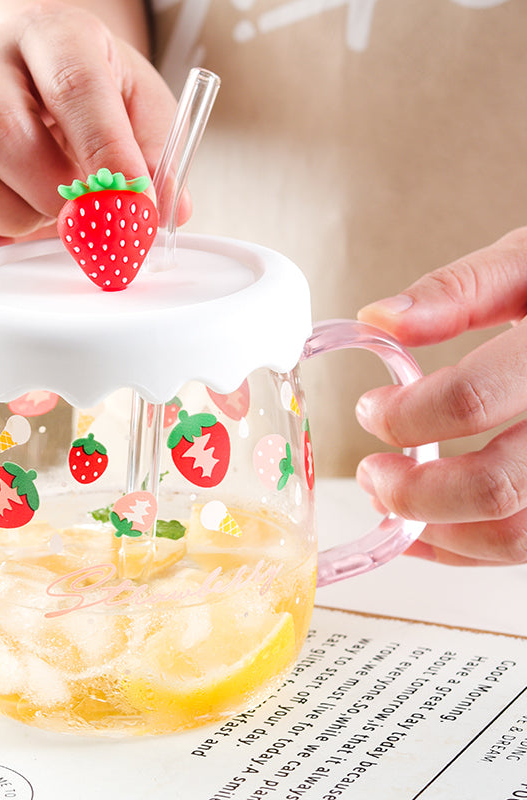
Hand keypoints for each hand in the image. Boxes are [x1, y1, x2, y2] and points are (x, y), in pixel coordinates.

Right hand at [0, 4, 176, 263]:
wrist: (36, 87)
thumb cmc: (93, 104)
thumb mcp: (141, 111)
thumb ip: (158, 157)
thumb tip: (162, 212)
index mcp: (52, 36)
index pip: (73, 85)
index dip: (105, 154)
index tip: (132, 206)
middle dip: (49, 194)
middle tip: (82, 219)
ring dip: (8, 219)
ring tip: (41, 218)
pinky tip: (1, 234)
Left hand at [354, 226, 526, 565]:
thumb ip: (459, 289)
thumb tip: (379, 319)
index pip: (471, 400)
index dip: (403, 416)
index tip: (370, 410)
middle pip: (496, 487)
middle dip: (413, 492)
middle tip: (372, 474)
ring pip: (519, 536)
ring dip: (438, 533)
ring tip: (392, 505)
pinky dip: (471, 549)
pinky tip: (432, 529)